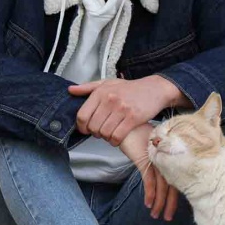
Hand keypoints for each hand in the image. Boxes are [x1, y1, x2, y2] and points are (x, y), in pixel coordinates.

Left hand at [68, 75, 188, 145]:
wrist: (155, 89)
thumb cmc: (130, 88)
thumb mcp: (108, 83)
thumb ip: (88, 87)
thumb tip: (70, 90)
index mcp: (101, 92)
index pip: (82, 115)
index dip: (81, 127)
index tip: (86, 129)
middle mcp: (109, 100)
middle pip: (93, 127)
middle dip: (95, 133)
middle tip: (101, 131)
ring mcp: (122, 109)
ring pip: (104, 133)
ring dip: (106, 138)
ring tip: (110, 134)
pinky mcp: (133, 118)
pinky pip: (117, 136)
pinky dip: (115, 141)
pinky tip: (117, 138)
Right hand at [119, 124, 178, 220]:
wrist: (126, 124)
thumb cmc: (138, 134)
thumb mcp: (152, 146)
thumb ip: (158, 157)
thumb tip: (161, 172)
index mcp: (169, 156)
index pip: (177, 179)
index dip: (175, 195)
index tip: (173, 208)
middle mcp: (165, 159)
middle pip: (172, 185)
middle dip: (170, 204)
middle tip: (168, 218)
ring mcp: (156, 160)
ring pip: (162, 186)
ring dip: (159, 202)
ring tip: (156, 215)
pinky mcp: (145, 160)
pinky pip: (149, 181)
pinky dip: (150, 194)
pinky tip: (148, 204)